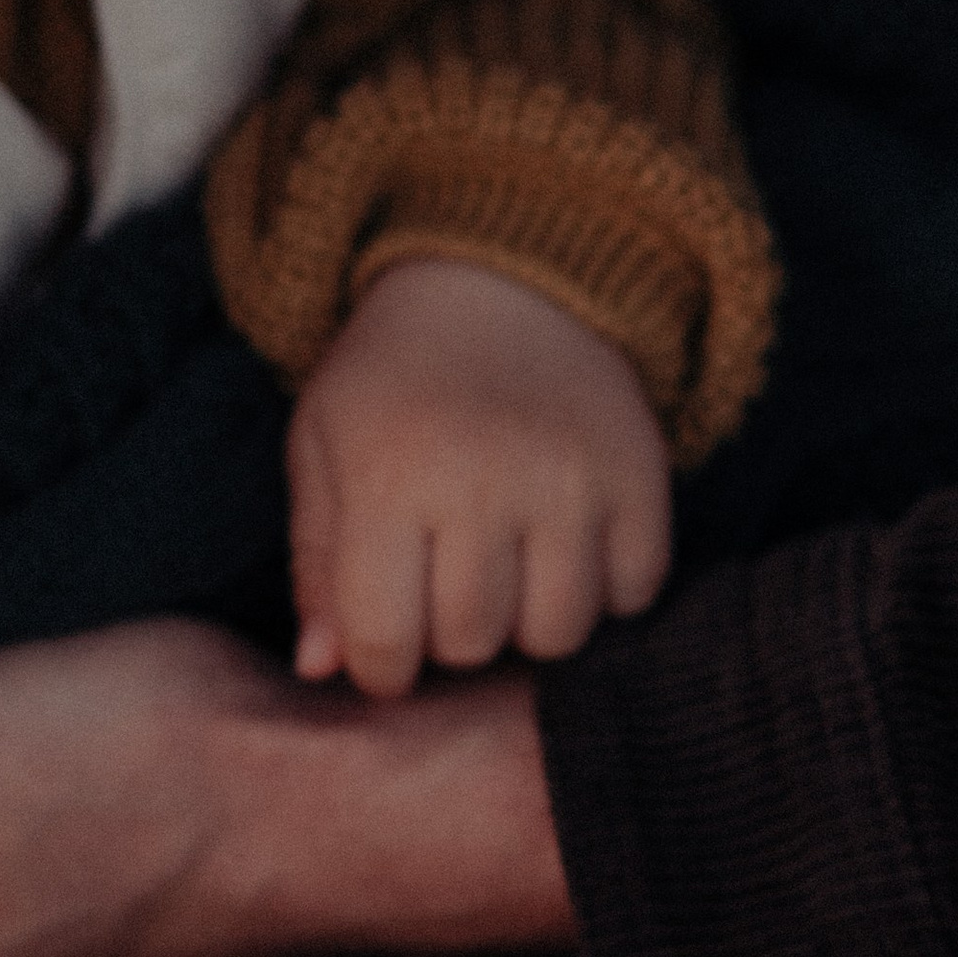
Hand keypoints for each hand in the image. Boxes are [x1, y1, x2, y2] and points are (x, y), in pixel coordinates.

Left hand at [289, 261, 671, 697]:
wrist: (500, 287)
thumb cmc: (392, 381)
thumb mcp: (322, 447)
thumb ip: (316, 562)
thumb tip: (323, 669)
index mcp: (388, 474)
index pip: (384, 641)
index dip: (377, 664)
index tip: (382, 638)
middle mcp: (485, 482)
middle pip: (471, 643)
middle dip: (447, 632)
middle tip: (442, 575)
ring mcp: (573, 483)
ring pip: (556, 635)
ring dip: (525, 619)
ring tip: (503, 562)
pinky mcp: (641, 481)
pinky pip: (630, 596)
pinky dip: (600, 589)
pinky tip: (564, 542)